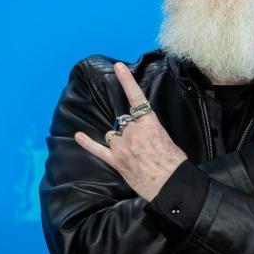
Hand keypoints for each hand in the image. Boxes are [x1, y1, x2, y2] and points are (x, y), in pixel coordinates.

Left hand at [74, 62, 187, 201]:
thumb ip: (152, 131)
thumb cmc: (175, 164)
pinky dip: (87, 142)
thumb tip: (145, 132)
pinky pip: (99, 150)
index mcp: (150, 124)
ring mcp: (123, 147)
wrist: (171, 186)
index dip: (126, 81)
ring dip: (120, 139)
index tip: (118, 67)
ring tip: (133, 152)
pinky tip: (78, 135)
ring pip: (113, 134)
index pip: (136, 98)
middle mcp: (133, 132)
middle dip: (131, 129)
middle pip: (124, 121)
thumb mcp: (168, 140)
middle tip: (143, 144)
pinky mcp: (117, 161)